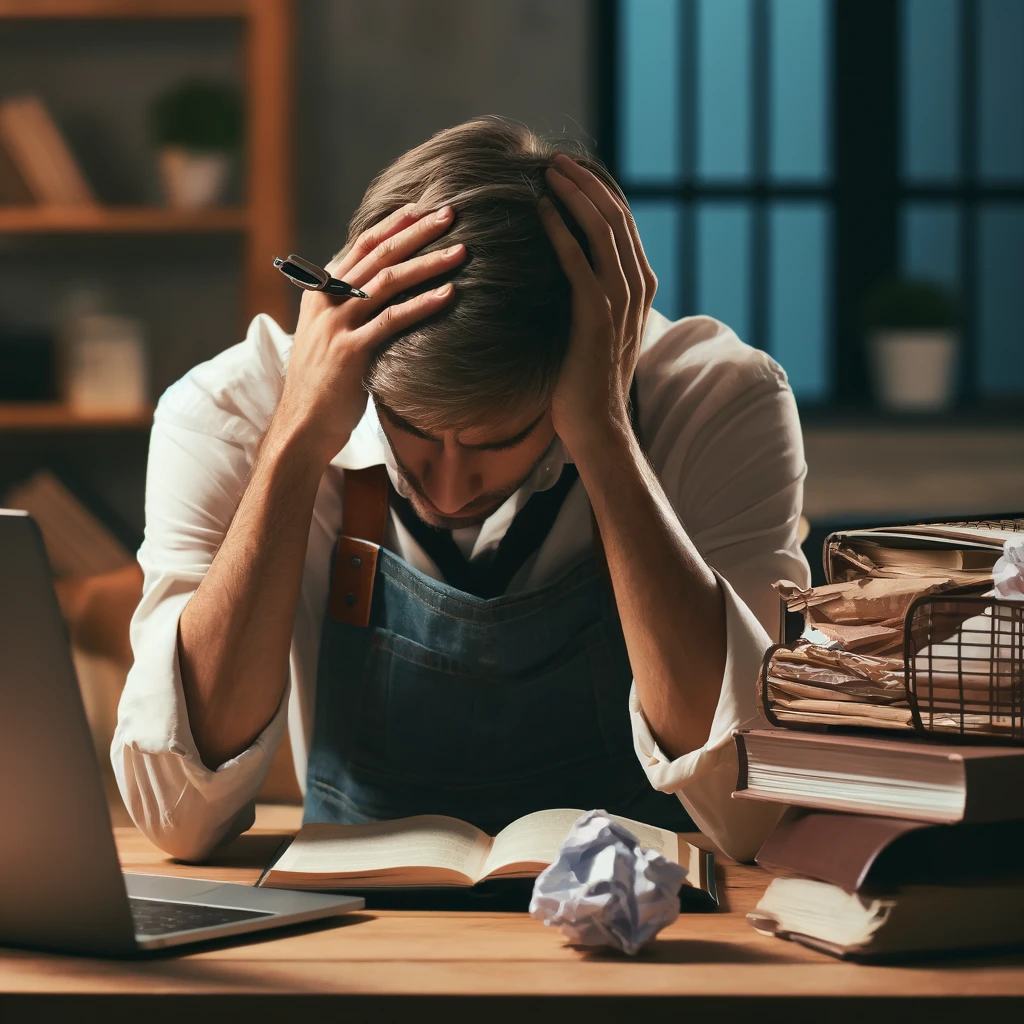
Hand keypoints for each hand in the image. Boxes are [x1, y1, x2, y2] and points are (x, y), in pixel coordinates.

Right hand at [272, 204, 466, 462]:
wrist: (303, 423)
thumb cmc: (324, 382)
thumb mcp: (330, 335)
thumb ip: (349, 307)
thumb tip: (382, 287)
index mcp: (321, 291)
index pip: (362, 246)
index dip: (393, 224)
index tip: (423, 209)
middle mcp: (327, 301)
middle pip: (379, 255)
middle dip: (417, 232)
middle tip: (450, 214)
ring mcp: (337, 325)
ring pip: (388, 282)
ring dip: (428, 263)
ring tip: (461, 252)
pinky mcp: (350, 352)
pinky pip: (392, 320)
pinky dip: (423, 304)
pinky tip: (449, 295)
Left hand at [538, 154, 656, 451]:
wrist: (597, 424)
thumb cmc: (587, 380)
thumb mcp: (598, 328)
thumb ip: (595, 294)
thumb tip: (570, 267)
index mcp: (641, 286)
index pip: (623, 223)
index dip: (597, 191)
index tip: (569, 170)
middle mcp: (636, 288)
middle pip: (615, 217)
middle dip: (585, 182)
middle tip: (555, 160)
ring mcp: (620, 301)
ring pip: (602, 230)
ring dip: (574, 195)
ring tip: (547, 172)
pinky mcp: (596, 315)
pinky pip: (578, 261)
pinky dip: (560, 230)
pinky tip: (541, 210)